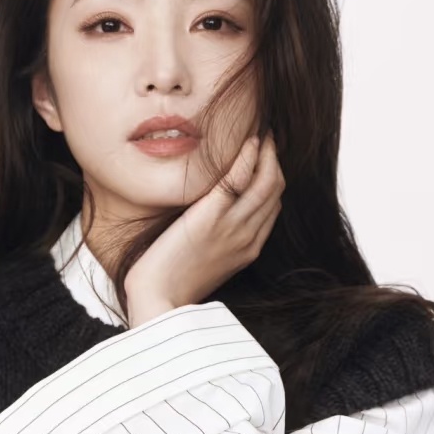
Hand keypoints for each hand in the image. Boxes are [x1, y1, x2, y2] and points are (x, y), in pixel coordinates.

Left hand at [124, 130, 283, 324]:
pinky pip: (240, 179)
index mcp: (248, 249)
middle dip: (275, 160)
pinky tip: (249, 141)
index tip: (264, 157)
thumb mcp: (204, 261)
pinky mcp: (212, 217)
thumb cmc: (171, 283)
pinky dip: (249, 156)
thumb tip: (211, 217)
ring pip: (268, 181)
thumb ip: (217, 238)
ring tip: (261, 132)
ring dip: (268, 152)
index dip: (272, 177)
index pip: (272, 206)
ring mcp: (233, 227)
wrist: (157, 301)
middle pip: (275, 190)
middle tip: (266, 136)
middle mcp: (247, 237)